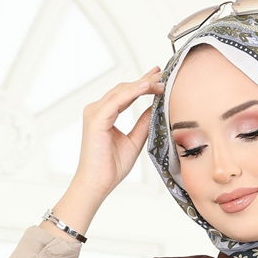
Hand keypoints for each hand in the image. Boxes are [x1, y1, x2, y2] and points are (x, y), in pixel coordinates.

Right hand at [72, 66, 165, 199]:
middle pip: (124, 88)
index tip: (158, 76)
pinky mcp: (96, 119)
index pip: (126, 94)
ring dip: (142, 84)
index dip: (143, 84)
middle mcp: (97, 110)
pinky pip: (117, 101)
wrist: (97, 184)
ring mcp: (95, 113)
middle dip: (144, 80)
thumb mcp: (134, 141)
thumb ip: (143, 123)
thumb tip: (155, 108)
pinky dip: (133, 92)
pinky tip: (147, 87)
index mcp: (104, 114)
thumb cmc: (110, 168)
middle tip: (162, 73)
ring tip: (160, 80)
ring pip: (122, 91)